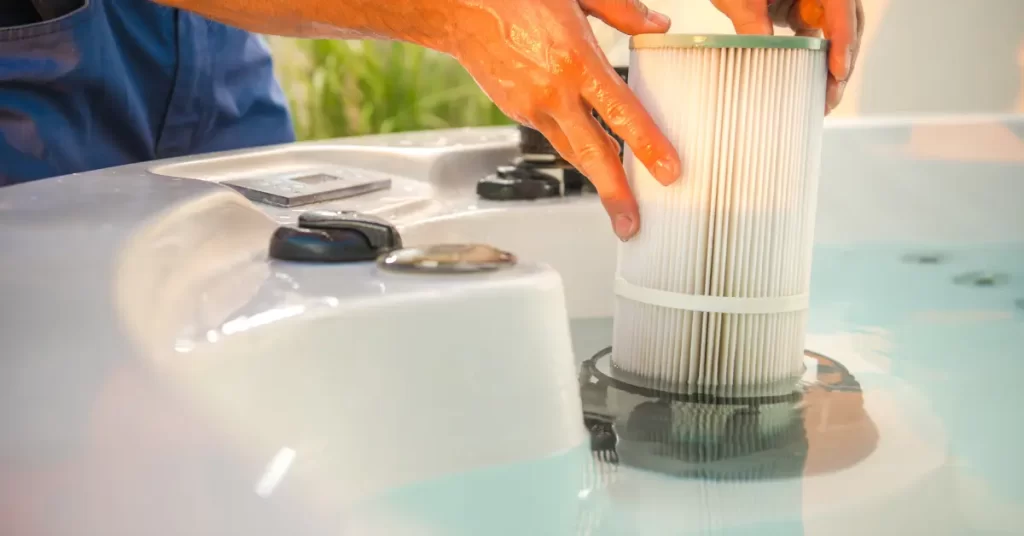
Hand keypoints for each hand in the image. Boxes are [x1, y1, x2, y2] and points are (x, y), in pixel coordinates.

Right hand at [439, 0, 682, 240]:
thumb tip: (658, 25)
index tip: (668, 172)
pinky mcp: (516, 111)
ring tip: (617, 202)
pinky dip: (572, 144)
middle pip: (592, 154)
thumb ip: (623, 11)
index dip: (648, 146)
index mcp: (576, 61)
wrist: (460, 7)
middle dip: (614, 194)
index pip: (622, 114)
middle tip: (630, 225)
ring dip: (596, 177)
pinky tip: (587, 148)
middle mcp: (554, 92)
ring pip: (572, 151)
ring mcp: (532, 107)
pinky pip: (553, 134)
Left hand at [710, 0, 864, 113]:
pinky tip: (809, 83)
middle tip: (830, 96)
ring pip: (835, 33)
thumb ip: (751, 20)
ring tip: (823, 98)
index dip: (843, 38)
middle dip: (842, 61)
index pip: (841, 6)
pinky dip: (815, 59)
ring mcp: (817, 0)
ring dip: (830, 64)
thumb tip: (762, 50)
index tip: (837, 70)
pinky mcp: (805, 10)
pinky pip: (818, 36)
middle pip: (846, 23)